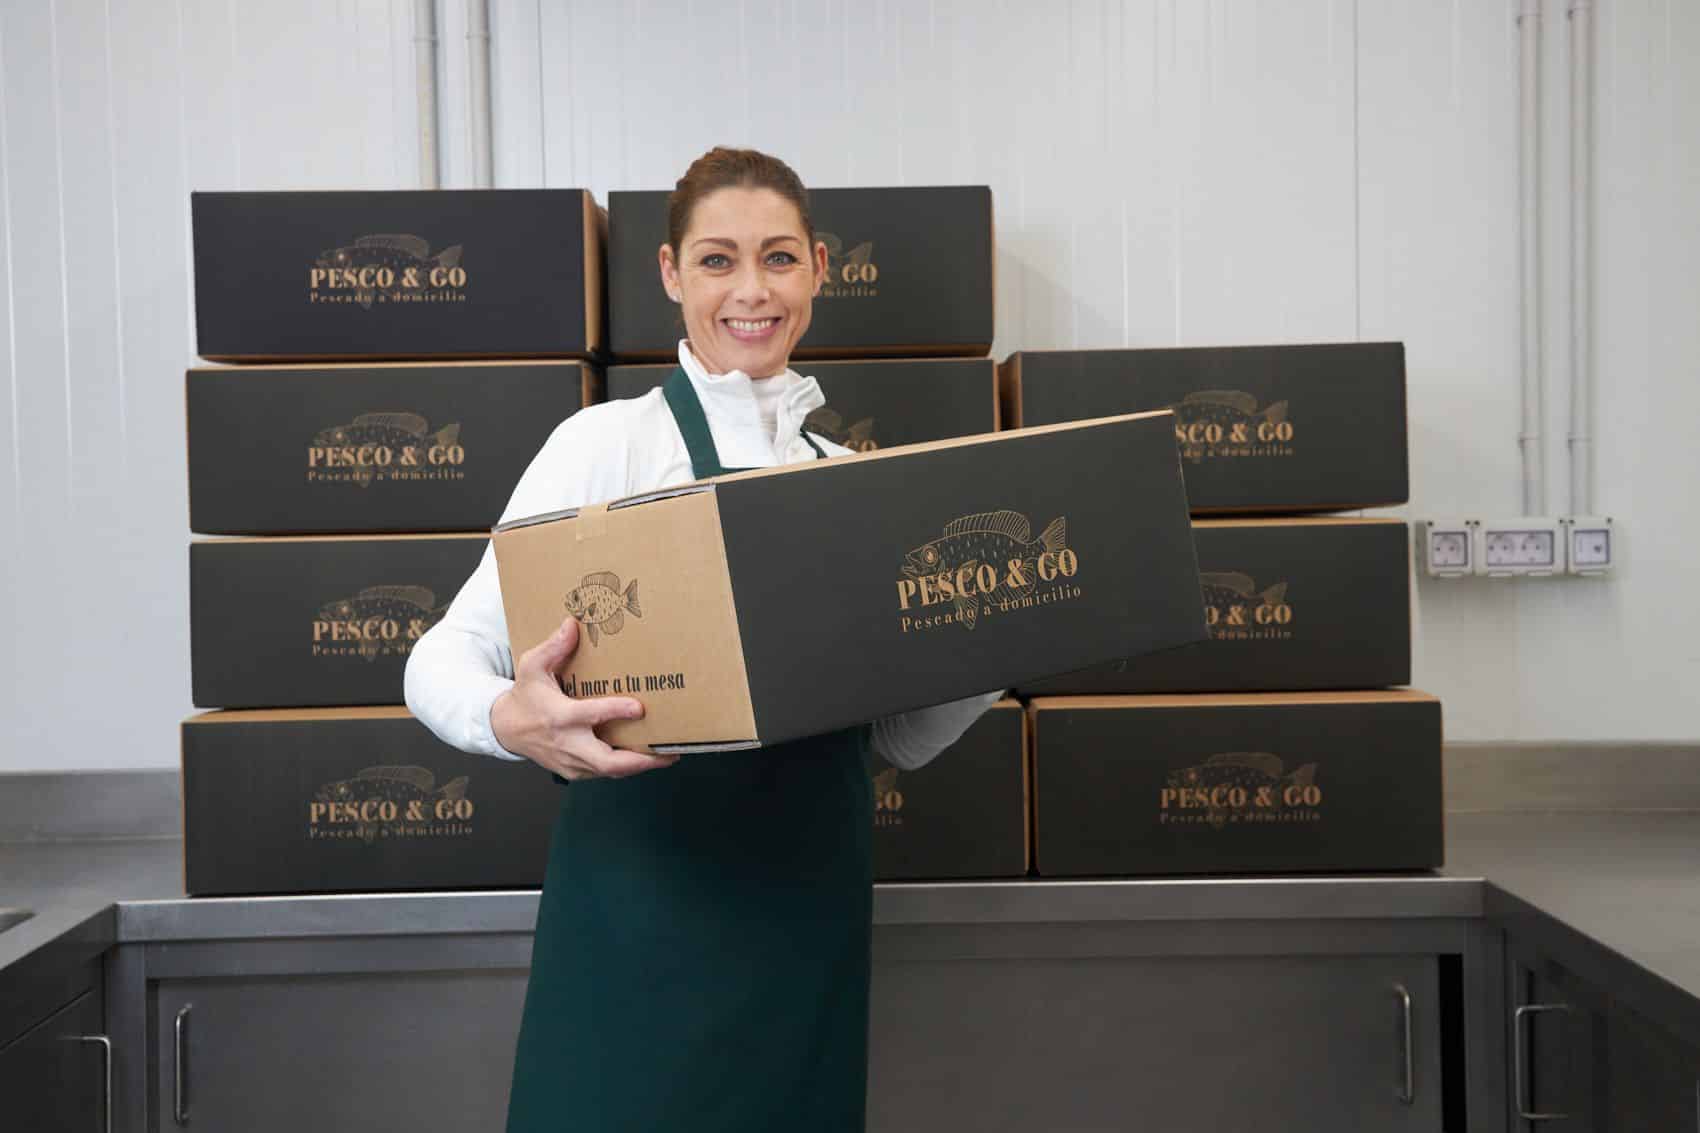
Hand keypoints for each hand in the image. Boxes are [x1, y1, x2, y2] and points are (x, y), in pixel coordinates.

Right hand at [490, 616, 676, 780]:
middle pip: (607, 762)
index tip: (639, 707)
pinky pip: (604, 773)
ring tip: (668, 755)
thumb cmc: (525, 696)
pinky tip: (646, 756)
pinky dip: (626, 767)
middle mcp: (568, 744)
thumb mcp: (532, 667)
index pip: (590, 716)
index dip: (616, 712)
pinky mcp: (575, 771)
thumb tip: (572, 624)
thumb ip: (553, 647)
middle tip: (669, 752)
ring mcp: (571, 762)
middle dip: (641, 760)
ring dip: (640, 765)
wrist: (506, 729)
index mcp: (559, 717)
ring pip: (610, 771)